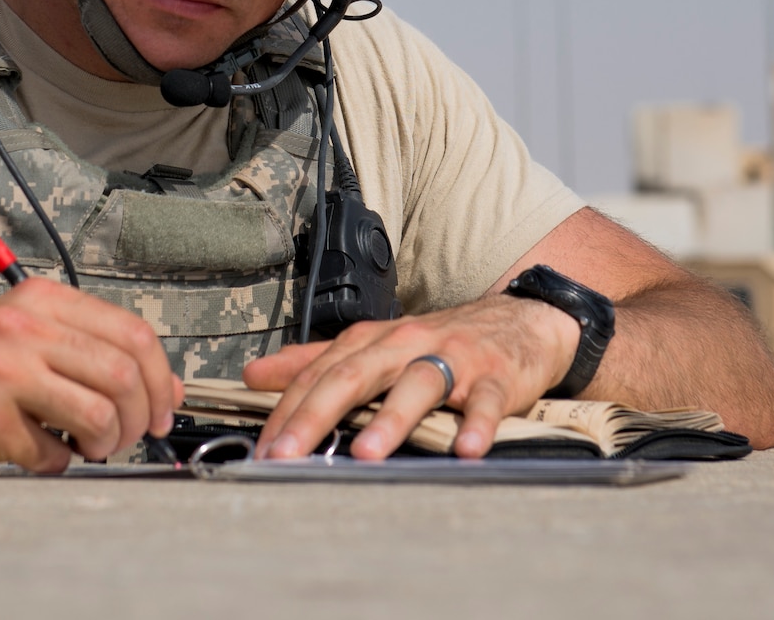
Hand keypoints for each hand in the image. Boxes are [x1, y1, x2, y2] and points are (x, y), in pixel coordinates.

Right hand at [0, 277, 181, 473]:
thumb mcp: (24, 342)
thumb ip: (91, 353)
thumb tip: (168, 389)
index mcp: (38, 298)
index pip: (132, 331)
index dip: (159, 377)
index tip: (162, 407)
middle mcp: (21, 325)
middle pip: (123, 372)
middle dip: (141, 417)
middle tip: (130, 437)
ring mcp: (2, 369)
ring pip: (100, 412)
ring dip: (107, 443)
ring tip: (88, 446)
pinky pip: (54, 451)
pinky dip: (58, 462)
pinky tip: (38, 453)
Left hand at [242, 296, 578, 460]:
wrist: (519, 319)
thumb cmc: (439, 342)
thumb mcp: (374, 346)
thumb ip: (315, 362)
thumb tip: (254, 376)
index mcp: (373, 342)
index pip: (319, 374)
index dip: (287, 411)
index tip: (263, 449)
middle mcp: (407, 345)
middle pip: (355, 376)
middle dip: (316, 415)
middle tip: (287, 454)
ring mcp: (453, 360)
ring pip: (417, 385)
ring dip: (391, 419)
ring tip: (366, 453)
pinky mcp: (497, 377)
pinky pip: (486, 402)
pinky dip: (477, 425)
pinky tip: (465, 449)